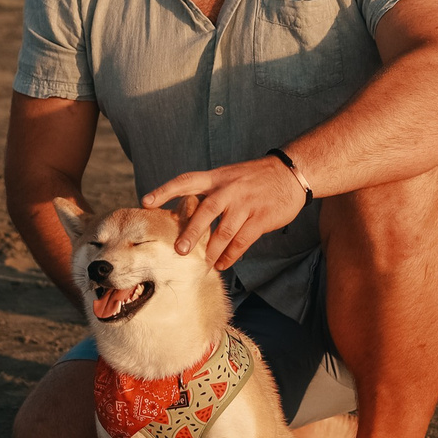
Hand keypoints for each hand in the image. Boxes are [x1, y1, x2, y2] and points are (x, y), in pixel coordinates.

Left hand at [141, 156, 309, 270]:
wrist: (292, 173)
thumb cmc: (256, 177)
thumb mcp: (230, 175)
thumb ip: (211, 192)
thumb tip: (188, 215)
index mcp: (217, 177)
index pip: (186, 181)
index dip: (165, 190)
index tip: (146, 201)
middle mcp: (229, 189)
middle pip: (206, 211)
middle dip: (192, 232)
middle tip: (179, 250)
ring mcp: (246, 204)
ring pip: (224, 231)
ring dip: (212, 251)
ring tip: (203, 264)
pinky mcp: (261, 218)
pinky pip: (242, 241)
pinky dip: (231, 255)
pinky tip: (223, 263)